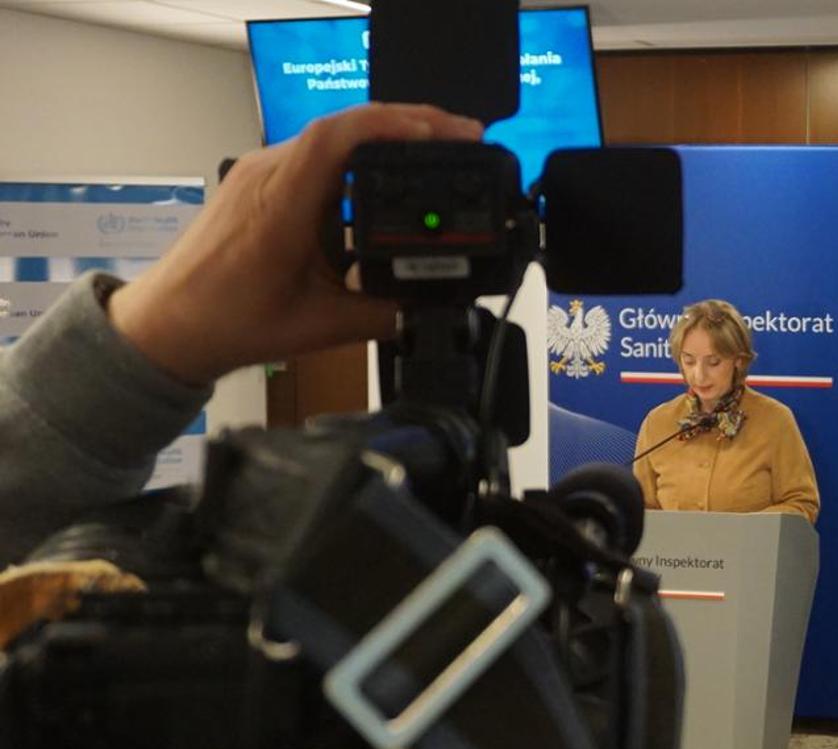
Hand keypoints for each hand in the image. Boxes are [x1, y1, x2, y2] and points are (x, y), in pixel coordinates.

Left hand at [109, 103, 484, 384]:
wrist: (167, 324)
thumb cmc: (226, 321)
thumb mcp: (320, 326)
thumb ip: (383, 315)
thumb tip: (430, 308)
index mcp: (281, 204)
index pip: (339, 137)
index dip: (397, 126)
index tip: (443, 134)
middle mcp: (269, 175)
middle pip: (346, 126)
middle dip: (411, 126)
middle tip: (464, 139)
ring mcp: (262, 173)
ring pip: (334, 137)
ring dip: (387, 140)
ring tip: (436, 152)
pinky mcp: (262, 182)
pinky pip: (318, 154)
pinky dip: (361, 158)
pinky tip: (387, 177)